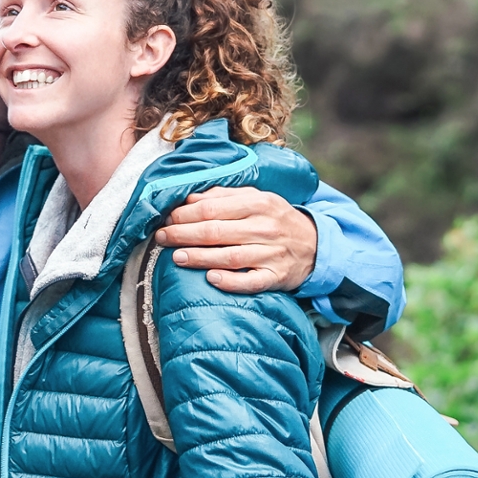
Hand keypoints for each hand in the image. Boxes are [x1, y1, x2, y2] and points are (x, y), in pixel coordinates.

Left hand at [155, 185, 316, 293]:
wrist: (316, 244)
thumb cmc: (276, 219)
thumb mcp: (255, 198)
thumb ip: (223, 196)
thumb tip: (190, 199)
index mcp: (257, 203)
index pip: (212, 208)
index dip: (185, 214)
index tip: (166, 219)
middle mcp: (265, 228)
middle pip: (216, 232)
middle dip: (183, 234)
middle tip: (161, 238)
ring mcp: (272, 254)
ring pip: (230, 257)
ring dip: (200, 257)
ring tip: (176, 257)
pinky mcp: (277, 277)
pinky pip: (252, 282)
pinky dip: (231, 281)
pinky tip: (211, 279)